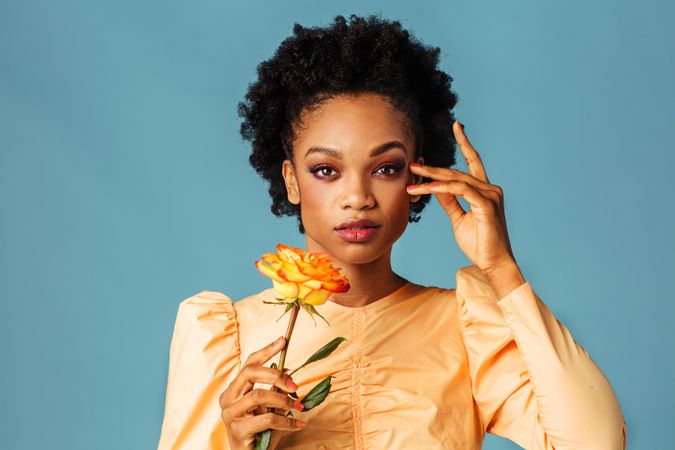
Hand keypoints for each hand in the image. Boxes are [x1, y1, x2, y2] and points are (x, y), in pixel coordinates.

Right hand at [219, 336, 305, 449]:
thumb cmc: (259, 431)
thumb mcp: (270, 407)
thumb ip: (275, 389)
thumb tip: (289, 370)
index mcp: (234, 389)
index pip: (249, 363)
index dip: (266, 350)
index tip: (283, 341)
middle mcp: (228, 399)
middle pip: (249, 373)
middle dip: (275, 375)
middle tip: (295, 385)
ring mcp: (230, 414)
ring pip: (258, 395)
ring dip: (283, 401)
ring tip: (298, 407)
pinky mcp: (238, 430)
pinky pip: (266, 419)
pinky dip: (286, 421)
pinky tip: (298, 424)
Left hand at [406, 120, 516, 274]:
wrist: (493, 264)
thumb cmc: (479, 243)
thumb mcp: (458, 219)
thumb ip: (449, 201)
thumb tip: (436, 188)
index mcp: (484, 190)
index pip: (473, 161)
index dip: (465, 143)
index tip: (456, 126)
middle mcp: (490, 189)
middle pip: (457, 172)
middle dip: (432, 168)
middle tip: (413, 164)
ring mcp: (490, 196)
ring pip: (456, 180)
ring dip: (431, 180)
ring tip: (412, 181)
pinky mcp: (487, 205)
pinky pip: (461, 191)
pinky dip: (443, 189)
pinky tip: (428, 189)